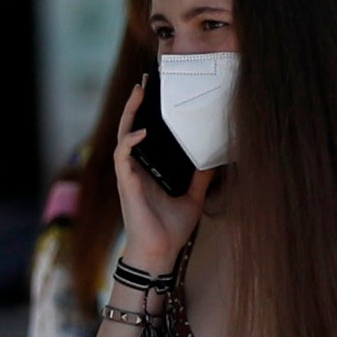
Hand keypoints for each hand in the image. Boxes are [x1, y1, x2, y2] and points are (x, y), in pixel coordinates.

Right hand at [109, 87, 205, 272]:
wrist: (160, 254)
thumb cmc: (171, 229)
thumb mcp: (193, 197)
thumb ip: (201, 178)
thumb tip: (215, 160)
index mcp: (149, 169)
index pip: (145, 135)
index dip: (147, 114)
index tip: (156, 93)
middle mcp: (136, 168)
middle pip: (131, 128)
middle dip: (135, 104)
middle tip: (144, 82)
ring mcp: (129, 175)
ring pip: (123, 136)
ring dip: (129, 114)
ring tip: (139, 93)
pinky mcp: (126, 184)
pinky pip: (122, 157)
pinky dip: (130, 142)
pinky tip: (140, 131)